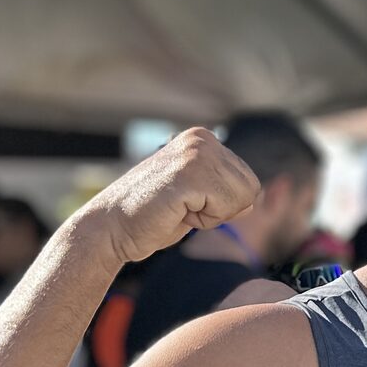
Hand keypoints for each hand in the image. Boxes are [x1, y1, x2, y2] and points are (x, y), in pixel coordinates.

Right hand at [85, 128, 258, 267]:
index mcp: (204, 138)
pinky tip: (175, 212)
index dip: (223, 205)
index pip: (249, 182)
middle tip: (182, 208)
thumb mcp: (198, 198)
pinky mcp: (190, 173)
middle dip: (221, 210)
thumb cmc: (153, 216)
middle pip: (251, 189)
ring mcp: (196, 153)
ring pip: (242, 199)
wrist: (111, 228)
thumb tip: (255, 199)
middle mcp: (202, 138)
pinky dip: (203, 221)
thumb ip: (225, 192)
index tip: (188, 203)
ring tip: (178, 209)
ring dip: (212, 215)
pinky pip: (225, 208)